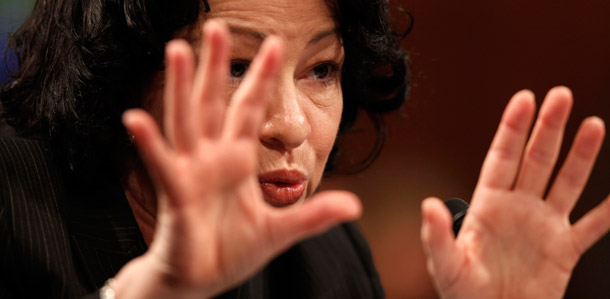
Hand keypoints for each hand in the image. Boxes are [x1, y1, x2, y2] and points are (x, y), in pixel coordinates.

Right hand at [115, 20, 360, 297]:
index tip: (275, 45)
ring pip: (185, 121)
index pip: (250, 109)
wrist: (200, 281)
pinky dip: (149, 143)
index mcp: (237, 160)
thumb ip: (314, 215)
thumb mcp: (281, 232)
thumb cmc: (232, 251)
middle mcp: (212, 158)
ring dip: (181, 87)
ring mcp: (191, 173)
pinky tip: (136, 118)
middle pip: (214, 103)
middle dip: (216, 66)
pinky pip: (162, 165)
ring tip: (178, 50)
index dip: (261, 78)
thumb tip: (355, 205)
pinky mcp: (175, 195)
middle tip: (215, 27)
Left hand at [421, 87, 609, 297]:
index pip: (502, 157)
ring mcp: (544, 225)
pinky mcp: (565, 250)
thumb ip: (437, 235)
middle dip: (549, 127)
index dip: (513, 128)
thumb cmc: (464, 294)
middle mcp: (518, 207)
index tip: (524, 98)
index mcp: (488, 205)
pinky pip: (593, 226)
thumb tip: (427, 204)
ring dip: (581, 155)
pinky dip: (609, 211)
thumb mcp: (445, 264)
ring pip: (567, 182)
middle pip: (537, 159)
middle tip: (562, 95)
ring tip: (594, 124)